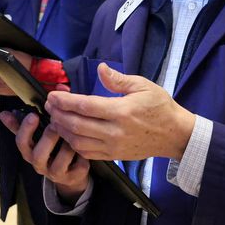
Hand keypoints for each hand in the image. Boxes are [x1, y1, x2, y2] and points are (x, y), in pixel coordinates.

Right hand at [0, 97, 89, 203]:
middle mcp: (39, 164)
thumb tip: (3, 113)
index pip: (21, 142)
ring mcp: (55, 173)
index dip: (26, 129)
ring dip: (67, 147)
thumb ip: (20, 125)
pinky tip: (85, 149)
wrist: (68, 172)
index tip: (34, 115)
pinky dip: (82, 158)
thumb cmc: (50, 148)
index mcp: (29, 152)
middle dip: (48, 138)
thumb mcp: (35, 137)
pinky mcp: (71, 178)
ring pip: (59, 163)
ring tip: (74, 135)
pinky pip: (77, 169)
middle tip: (56, 124)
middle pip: (39, 154)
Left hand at [45, 63, 195, 160]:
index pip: (85, 106)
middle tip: (50, 105)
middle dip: (58, 114)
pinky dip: (74, 144)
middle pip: (76, 125)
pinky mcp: (114, 156)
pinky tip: (69, 133)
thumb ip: (118, 79)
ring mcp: (113, 146)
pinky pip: (87, 153)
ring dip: (63, 130)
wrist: (174, 134)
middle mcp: (115, 132)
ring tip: (55, 118)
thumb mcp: (143, 86)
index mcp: (122, 112)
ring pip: (78, 142)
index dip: (65, 101)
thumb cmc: (160, 107)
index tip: (53, 95)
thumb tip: (100, 68)